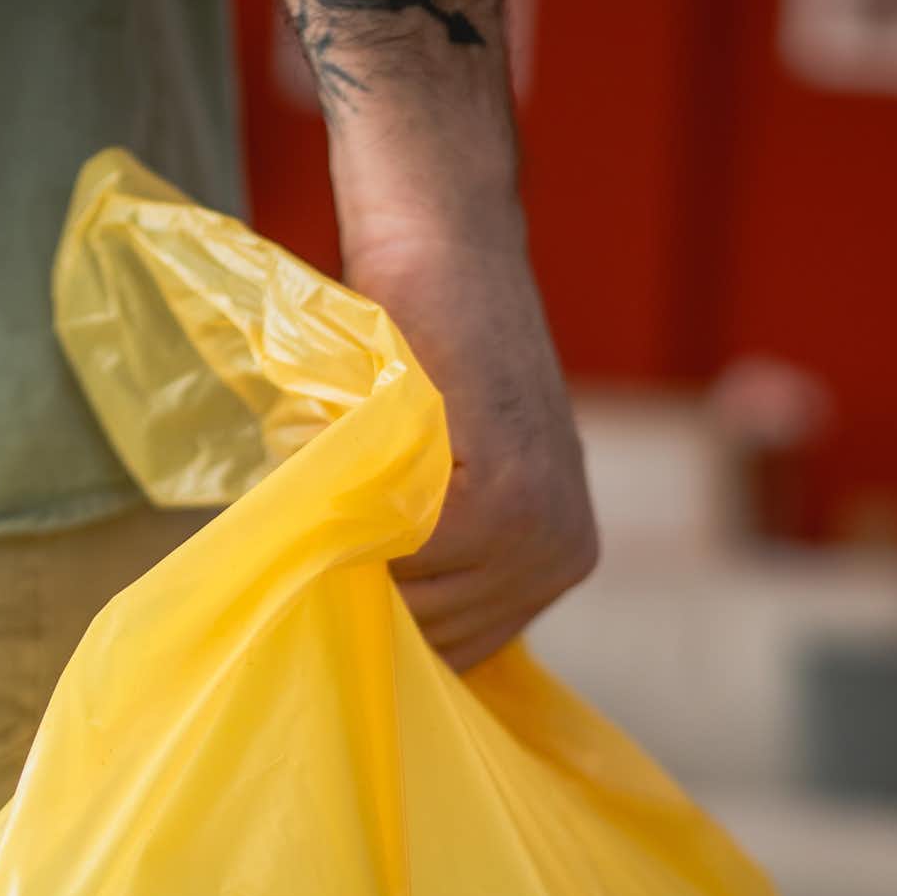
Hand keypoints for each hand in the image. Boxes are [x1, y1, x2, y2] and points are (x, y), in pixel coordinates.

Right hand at [341, 215, 599, 670]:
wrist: (443, 243)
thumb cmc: (428, 350)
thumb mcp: (448, 476)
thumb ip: (433, 556)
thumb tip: (364, 636)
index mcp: (561, 560)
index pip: (459, 653)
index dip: (389, 619)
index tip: (340, 570)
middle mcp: (566, 556)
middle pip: (438, 640)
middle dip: (372, 589)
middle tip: (330, 512)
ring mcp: (542, 530)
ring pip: (414, 604)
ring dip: (362, 551)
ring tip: (343, 473)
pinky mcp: (503, 497)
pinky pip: (406, 556)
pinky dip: (361, 513)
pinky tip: (350, 449)